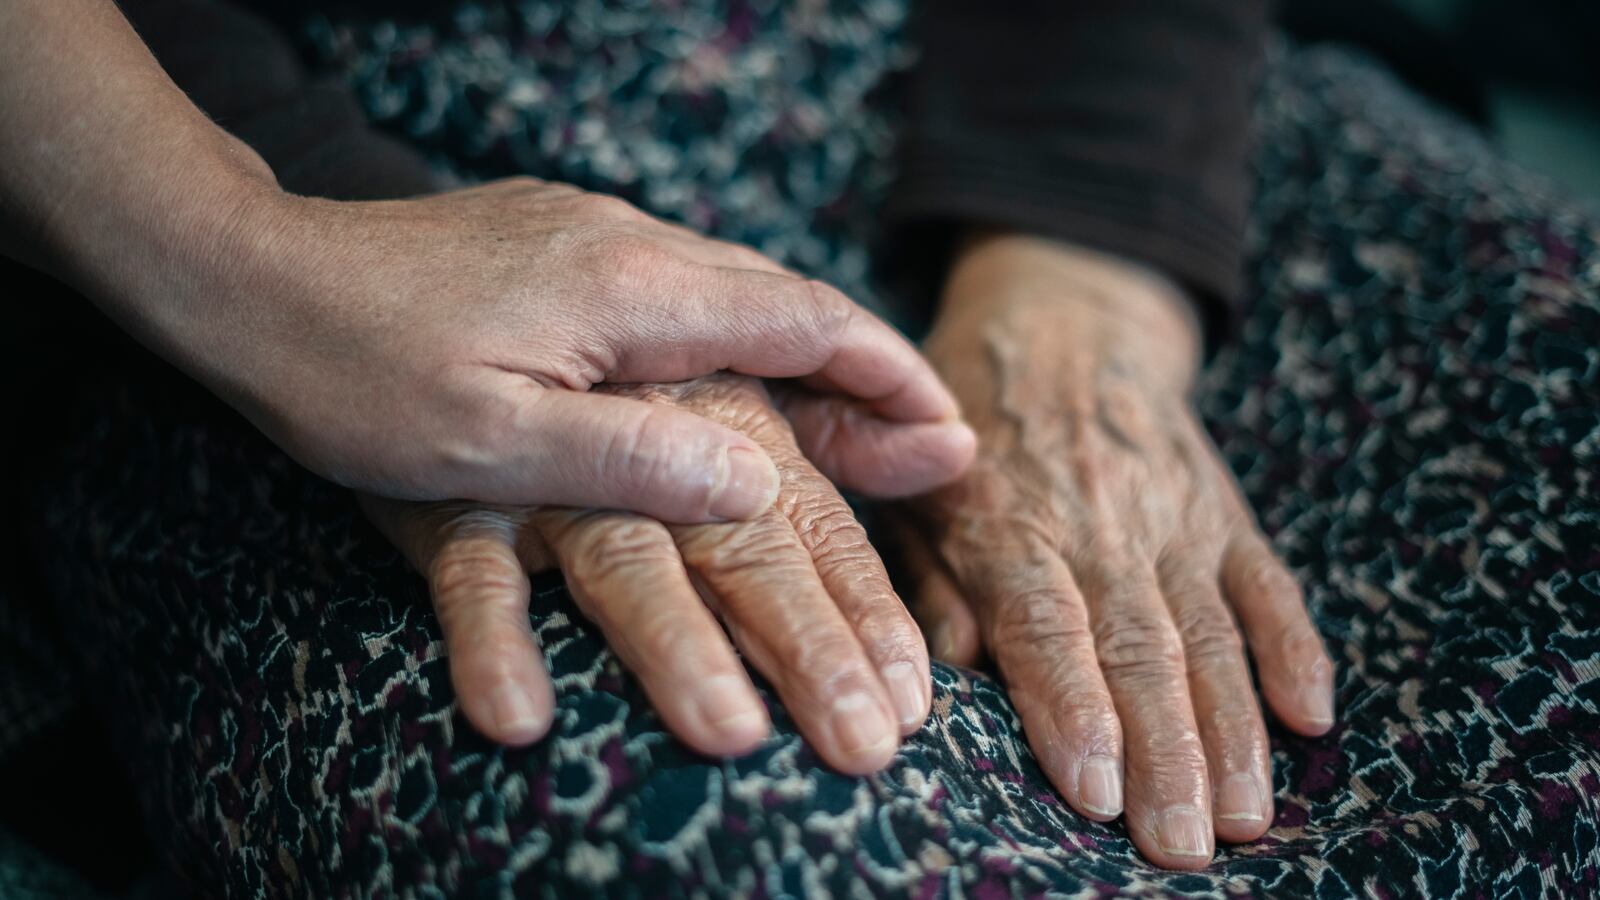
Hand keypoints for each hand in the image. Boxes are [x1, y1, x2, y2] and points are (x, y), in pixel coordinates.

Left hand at [2, 0, 968, 518]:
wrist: (247, 277)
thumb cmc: (353, 374)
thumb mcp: (488, 447)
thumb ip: (633, 460)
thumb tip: (763, 478)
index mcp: (631, 291)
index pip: (803, 322)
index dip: (887, 377)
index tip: (949, 430)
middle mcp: (629, 244)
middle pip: (787, 302)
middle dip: (866, 373)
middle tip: (925, 448)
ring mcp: (592, 237)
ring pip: (736, 293)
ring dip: (804, 357)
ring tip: (849, 431)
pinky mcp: (556, 247)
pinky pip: (683, 293)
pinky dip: (739, 341)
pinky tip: (732, 388)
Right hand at [364, 374, 933, 773]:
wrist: (409, 299)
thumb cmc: (590, 367)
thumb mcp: (723, 391)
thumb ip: (827, 428)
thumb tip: (957, 446)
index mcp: (726, 406)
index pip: (816, 515)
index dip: (868, 602)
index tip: (916, 691)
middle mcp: (651, 430)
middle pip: (743, 542)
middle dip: (808, 641)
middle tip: (862, 744)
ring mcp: (552, 471)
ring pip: (625, 555)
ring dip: (676, 644)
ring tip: (730, 735)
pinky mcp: (453, 498)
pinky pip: (471, 569)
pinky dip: (492, 636)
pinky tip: (522, 715)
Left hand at [898, 235, 1334, 868]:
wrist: (1063, 322)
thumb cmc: (967, 434)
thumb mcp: (914, 490)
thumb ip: (928, 579)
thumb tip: (949, 671)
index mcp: (1012, 524)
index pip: (1047, 624)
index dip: (1072, 706)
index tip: (1094, 788)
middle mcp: (1100, 526)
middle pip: (1140, 649)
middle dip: (1164, 753)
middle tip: (1179, 844)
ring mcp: (1173, 519)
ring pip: (1211, 633)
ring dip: (1233, 729)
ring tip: (1245, 816)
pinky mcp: (1223, 512)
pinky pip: (1267, 583)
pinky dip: (1294, 647)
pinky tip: (1312, 714)